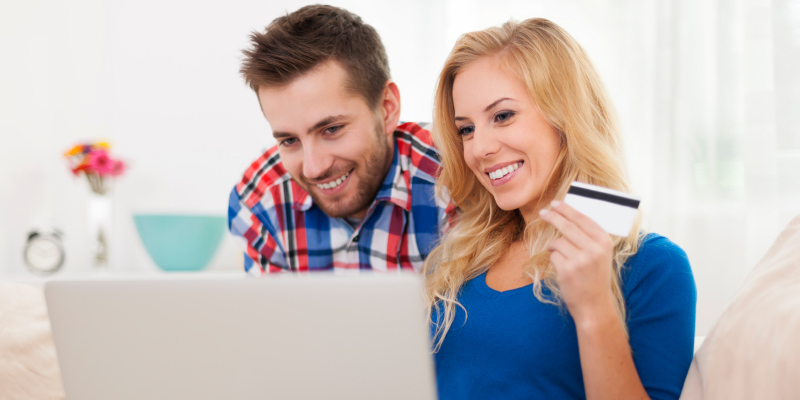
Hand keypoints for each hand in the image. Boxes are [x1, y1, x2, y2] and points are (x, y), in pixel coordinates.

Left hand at [539, 200, 615, 324]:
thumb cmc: (595, 278)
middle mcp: (594, 249)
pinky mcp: (567, 269)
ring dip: (555, 247)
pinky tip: (564, 269)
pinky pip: (553, 256)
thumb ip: (588, 237)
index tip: (556, 203)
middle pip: (567, 226)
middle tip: (543, 212)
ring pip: (558, 242)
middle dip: (553, 217)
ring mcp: (580, 259)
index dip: (568, 209)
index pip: (583, 219)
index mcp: (604, 242)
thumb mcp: (600, 255)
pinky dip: (554, 260)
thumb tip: (568, 216)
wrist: (595, 306)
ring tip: (563, 258)